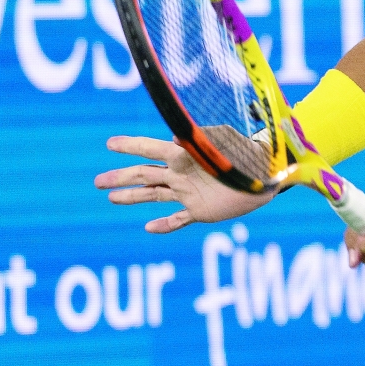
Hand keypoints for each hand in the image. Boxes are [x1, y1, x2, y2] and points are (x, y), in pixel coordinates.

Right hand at [95, 136, 274, 232]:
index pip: (151, 149)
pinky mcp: (201, 210)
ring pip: (154, 196)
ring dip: (132, 197)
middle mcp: (182, 174)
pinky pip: (178, 219)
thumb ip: (202, 137)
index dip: (130, 146)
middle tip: (97, 181)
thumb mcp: (225, 139)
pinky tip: (148, 228)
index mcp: (185, 155)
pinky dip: (164, 225)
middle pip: (144, 175)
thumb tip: (174, 141)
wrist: (267, 175)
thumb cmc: (247, 152)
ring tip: (111, 198)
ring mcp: (189, 193)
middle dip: (120, 177)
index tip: (110, 143)